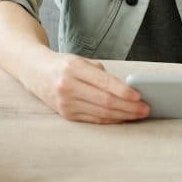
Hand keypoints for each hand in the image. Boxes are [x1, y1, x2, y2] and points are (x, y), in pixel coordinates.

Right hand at [20, 49, 149, 123]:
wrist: (35, 71)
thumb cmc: (63, 65)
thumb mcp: (81, 61)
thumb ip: (101, 74)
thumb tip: (126, 90)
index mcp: (73, 68)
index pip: (104, 83)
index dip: (123, 91)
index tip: (139, 96)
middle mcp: (67, 86)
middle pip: (105, 101)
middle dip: (128, 107)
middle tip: (145, 109)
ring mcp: (65, 102)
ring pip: (101, 113)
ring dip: (123, 116)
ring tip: (138, 115)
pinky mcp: (66, 114)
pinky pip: (93, 119)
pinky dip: (110, 120)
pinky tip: (122, 118)